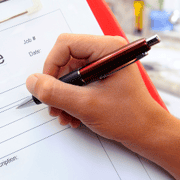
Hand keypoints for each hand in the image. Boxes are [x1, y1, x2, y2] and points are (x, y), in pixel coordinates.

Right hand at [25, 34, 168, 145]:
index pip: (65, 44)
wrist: (147, 134)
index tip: (46, 86)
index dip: (51, 65)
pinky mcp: (99, 77)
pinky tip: (72, 114)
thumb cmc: (129, 117)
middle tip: (53, 104)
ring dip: (61, 95)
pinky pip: (74, 82)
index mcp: (108, 49)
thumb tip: (33, 82)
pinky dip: (69, 98)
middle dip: (56, 85)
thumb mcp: (85, 105)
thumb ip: (55, 92)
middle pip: (64, 59)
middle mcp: (105, 52)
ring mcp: (102, 64)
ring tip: (63, 114)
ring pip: (67, 73)